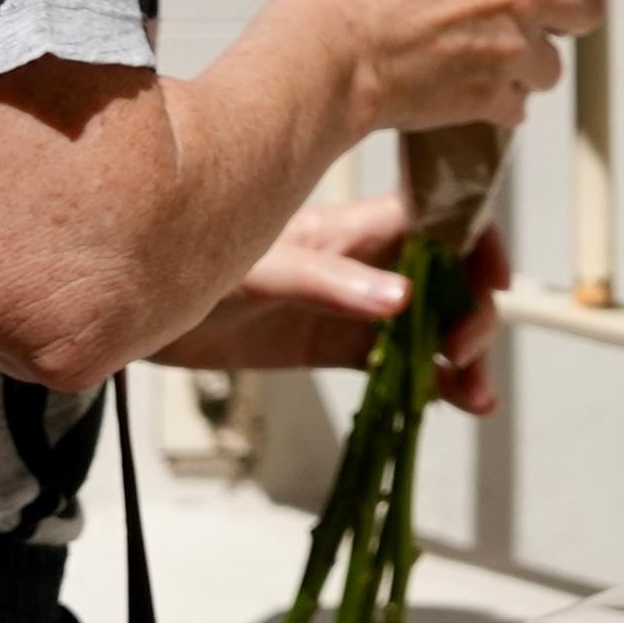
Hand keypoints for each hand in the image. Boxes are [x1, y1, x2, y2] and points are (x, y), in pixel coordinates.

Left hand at [156, 203, 514, 413]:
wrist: (131, 307)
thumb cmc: (191, 263)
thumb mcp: (262, 272)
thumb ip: (331, 284)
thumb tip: (401, 302)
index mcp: (353, 227)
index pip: (438, 220)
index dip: (477, 242)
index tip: (491, 281)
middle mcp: (365, 263)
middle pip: (448, 277)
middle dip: (472, 311)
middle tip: (463, 353)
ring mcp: (354, 307)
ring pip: (431, 325)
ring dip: (463, 355)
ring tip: (475, 393)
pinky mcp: (335, 346)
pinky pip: (399, 363)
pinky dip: (433, 382)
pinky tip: (458, 402)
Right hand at [303, 0, 619, 136]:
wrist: (323, 66)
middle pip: (591, 6)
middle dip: (574, 8)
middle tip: (546, 8)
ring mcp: (511, 52)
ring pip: (554, 65)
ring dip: (532, 63)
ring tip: (491, 56)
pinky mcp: (491, 100)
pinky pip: (518, 106)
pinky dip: (500, 102)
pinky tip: (468, 90)